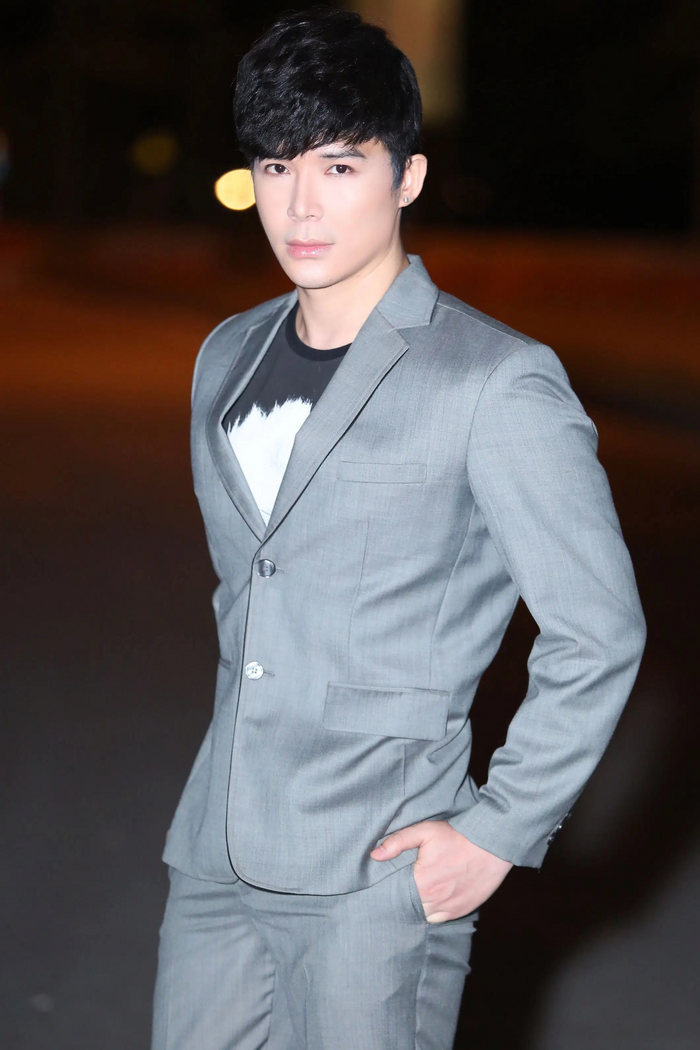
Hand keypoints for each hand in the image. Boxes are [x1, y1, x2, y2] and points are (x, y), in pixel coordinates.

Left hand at [370, 819, 512, 922]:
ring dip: (419, 907)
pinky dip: (434, 912)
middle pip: (409, 908)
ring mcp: (450, 909)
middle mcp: (435, 901)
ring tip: (416, 894)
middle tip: (402, 888)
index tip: (387, 885)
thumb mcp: (425, 831)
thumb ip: (398, 842)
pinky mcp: (462, 911)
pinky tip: (432, 899)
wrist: (491, 845)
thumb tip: (375, 855)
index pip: (396, 896)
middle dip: (404, 900)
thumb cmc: (456, 836)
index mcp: (422, 883)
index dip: (390, 891)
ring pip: (424, 916)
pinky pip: (440, 919)